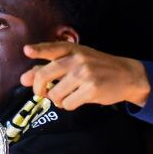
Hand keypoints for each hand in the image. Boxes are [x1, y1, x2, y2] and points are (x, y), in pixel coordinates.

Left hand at [21, 42, 150, 109]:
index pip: (52, 48)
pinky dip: (68, 105)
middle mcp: (77, 59)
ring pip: (55, 94)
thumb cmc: (98, 68)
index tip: (27, 51)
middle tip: (43, 93)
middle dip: (39, 89)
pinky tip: (77, 100)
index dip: (38, 50)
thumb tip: (25, 78)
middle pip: (44, 76)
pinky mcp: (91, 89)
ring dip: (57, 100)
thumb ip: (50, 67)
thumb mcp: (77, 61)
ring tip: (66, 96)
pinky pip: (68, 104)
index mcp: (72, 49)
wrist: (127, 75)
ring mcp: (84, 74)